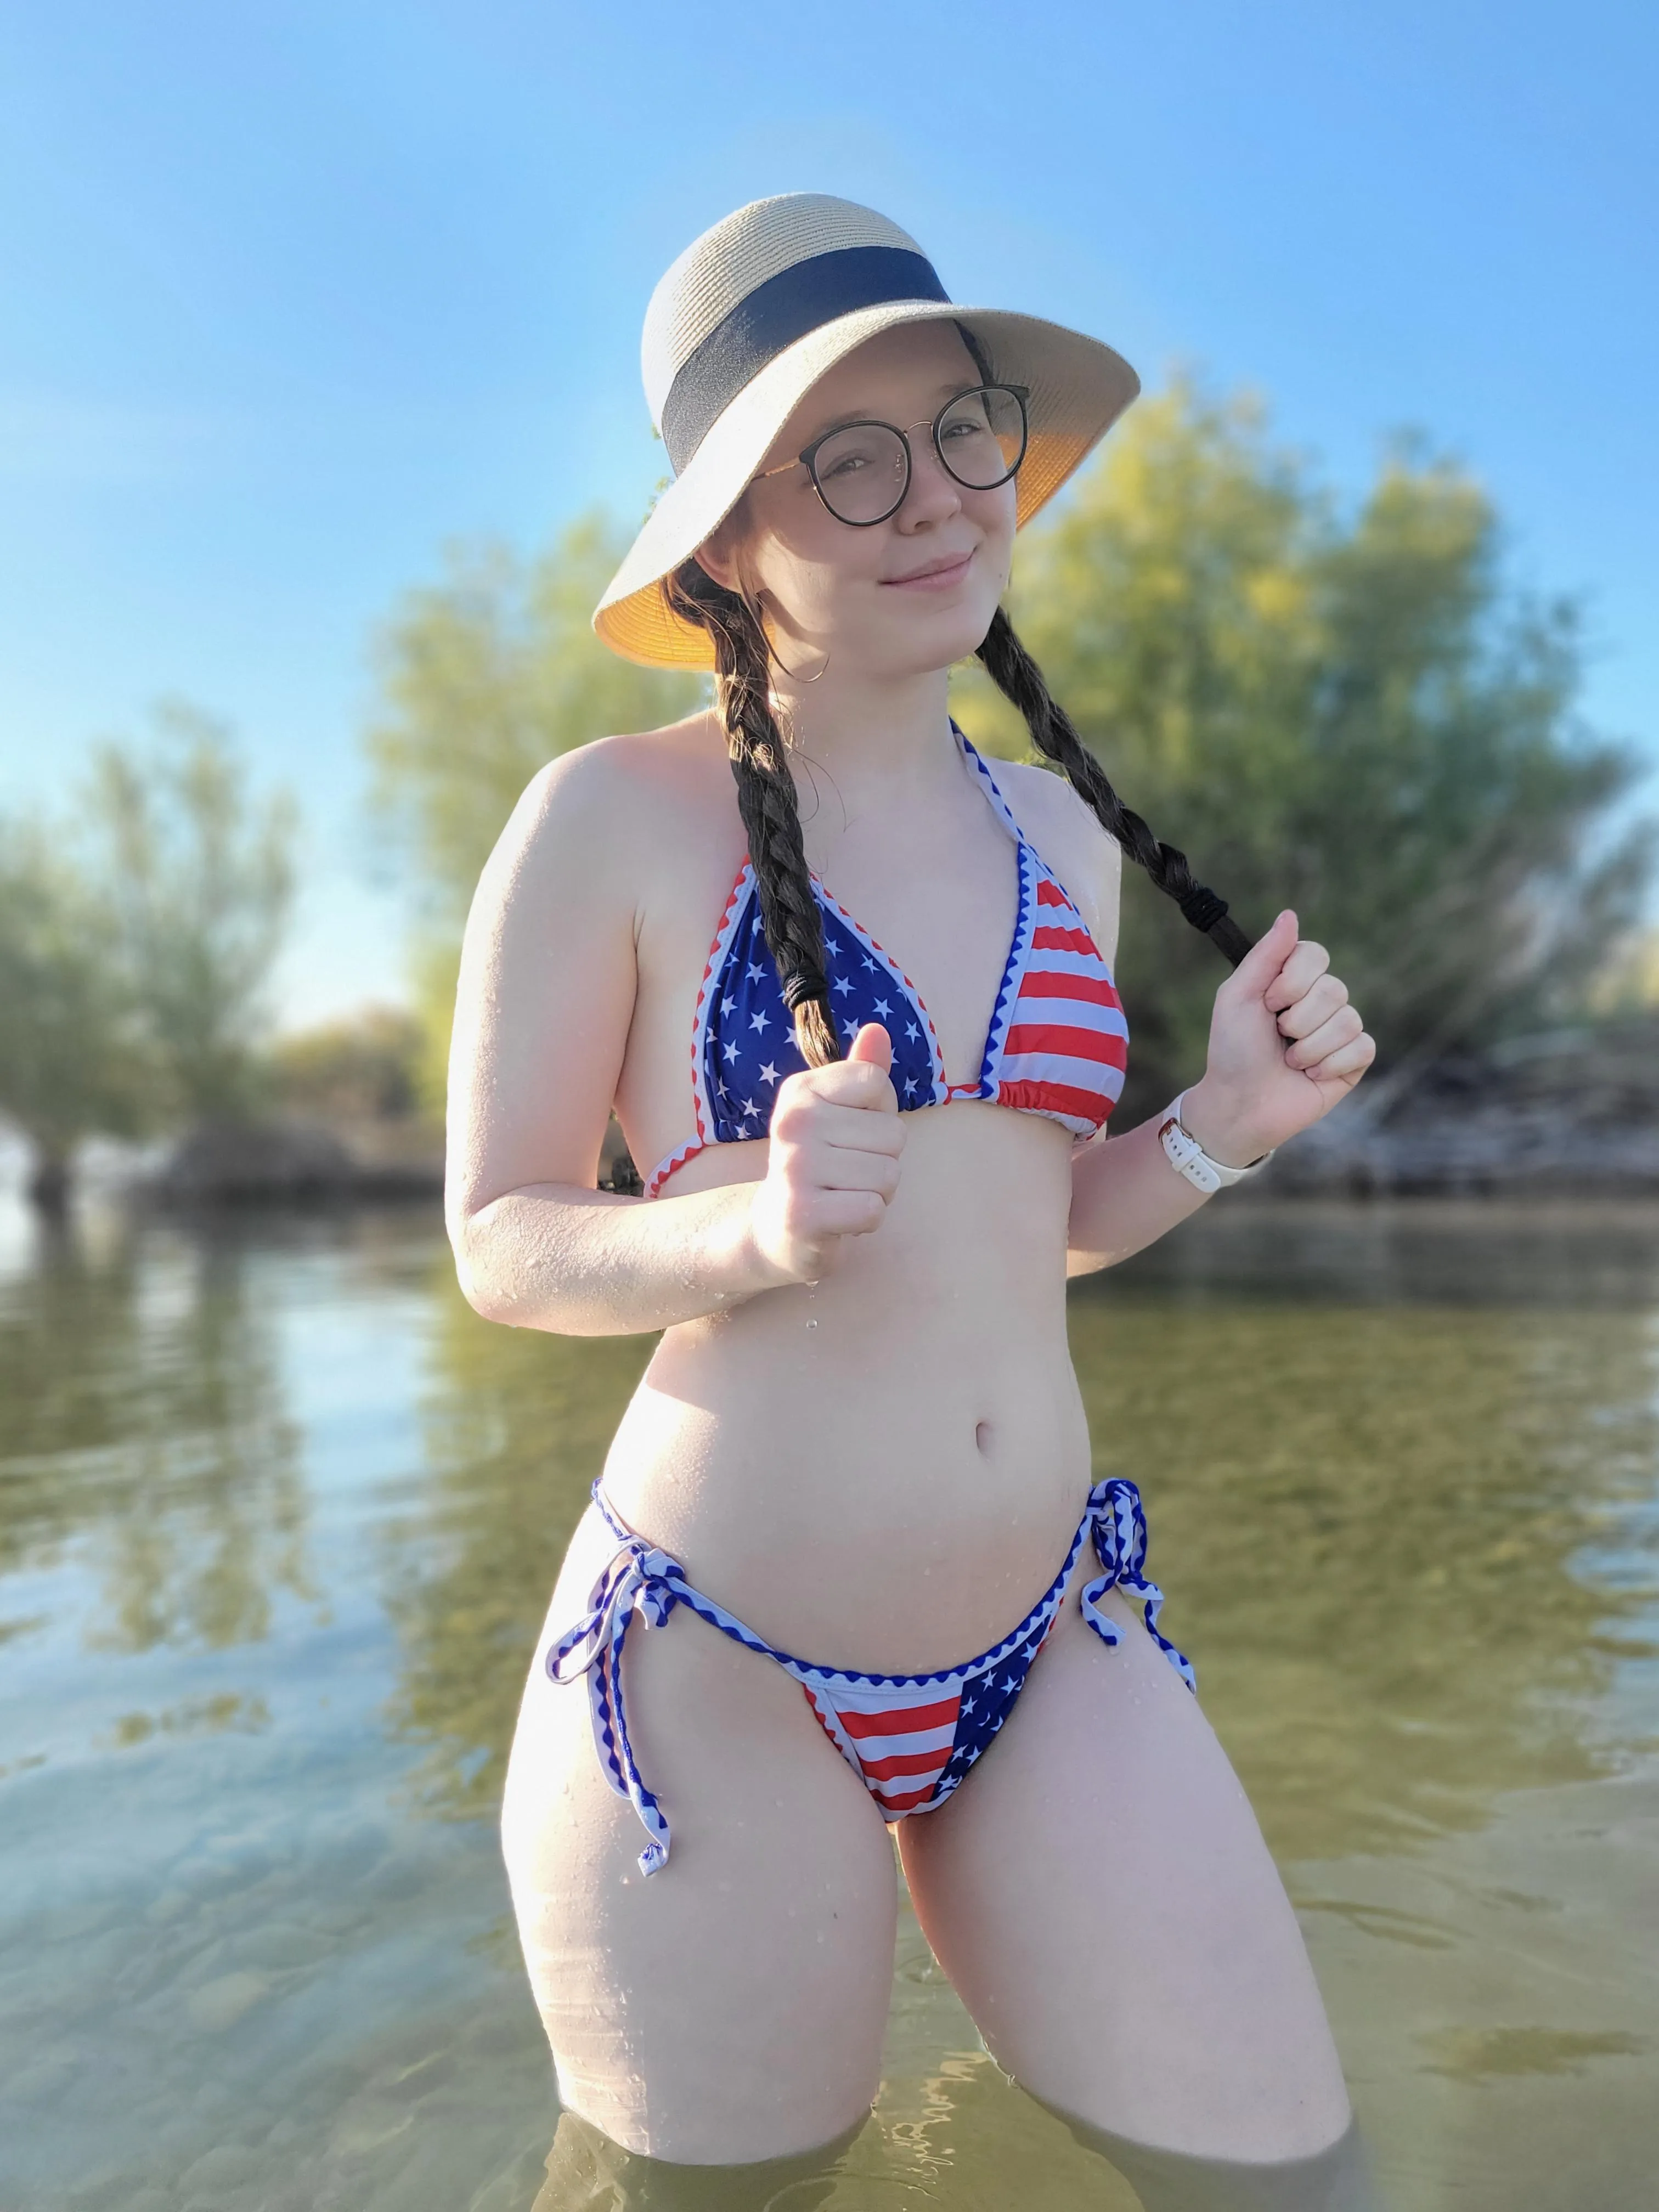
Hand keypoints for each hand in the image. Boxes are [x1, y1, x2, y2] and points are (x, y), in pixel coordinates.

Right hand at [746, 1023, 903, 1284]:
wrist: (776, 1228)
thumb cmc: (820, 1164)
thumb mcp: (838, 1113)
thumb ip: (862, 1072)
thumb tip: (878, 1029)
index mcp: (800, 1091)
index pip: (877, 1082)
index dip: (880, 1112)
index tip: (851, 1132)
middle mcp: (792, 1123)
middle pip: (892, 1133)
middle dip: (883, 1159)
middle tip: (846, 1173)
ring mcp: (794, 1168)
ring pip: (888, 1174)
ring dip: (877, 1192)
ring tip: (843, 1194)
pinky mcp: (803, 1213)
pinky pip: (873, 1210)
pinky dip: (867, 1220)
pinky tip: (841, 1218)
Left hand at [1181, 910, 1375, 1166]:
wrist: (1239, 1104)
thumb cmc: (1233, 1050)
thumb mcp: (1238, 996)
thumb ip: (1266, 955)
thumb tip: (1290, 915)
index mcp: (1293, 980)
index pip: (1316, 954)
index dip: (1293, 980)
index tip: (1268, 1002)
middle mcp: (1321, 1000)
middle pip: (1333, 988)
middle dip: (1297, 1020)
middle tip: (1277, 1037)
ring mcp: (1340, 1031)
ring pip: (1348, 1020)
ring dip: (1309, 1047)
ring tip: (1289, 1061)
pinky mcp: (1354, 1061)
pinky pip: (1362, 1047)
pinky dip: (1330, 1064)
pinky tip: (1311, 1076)